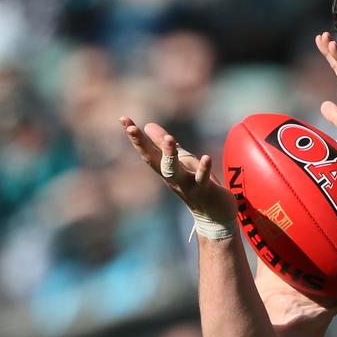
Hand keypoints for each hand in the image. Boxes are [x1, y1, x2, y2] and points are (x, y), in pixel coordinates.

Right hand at [120, 117, 234, 227]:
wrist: (214, 217)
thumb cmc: (197, 186)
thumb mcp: (181, 162)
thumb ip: (165, 145)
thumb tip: (148, 125)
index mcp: (165, 170)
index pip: (146, 151)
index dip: (135, 136)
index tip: (123, 118)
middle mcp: (172, 178)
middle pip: (153, 161)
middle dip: (141, 145)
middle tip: (132, 128)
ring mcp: (187, 185)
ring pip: (174, 170)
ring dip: (170, 155)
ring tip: (169, 138)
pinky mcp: (205, 191)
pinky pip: (202, 179)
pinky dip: (204, 169)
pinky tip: (206, 157)